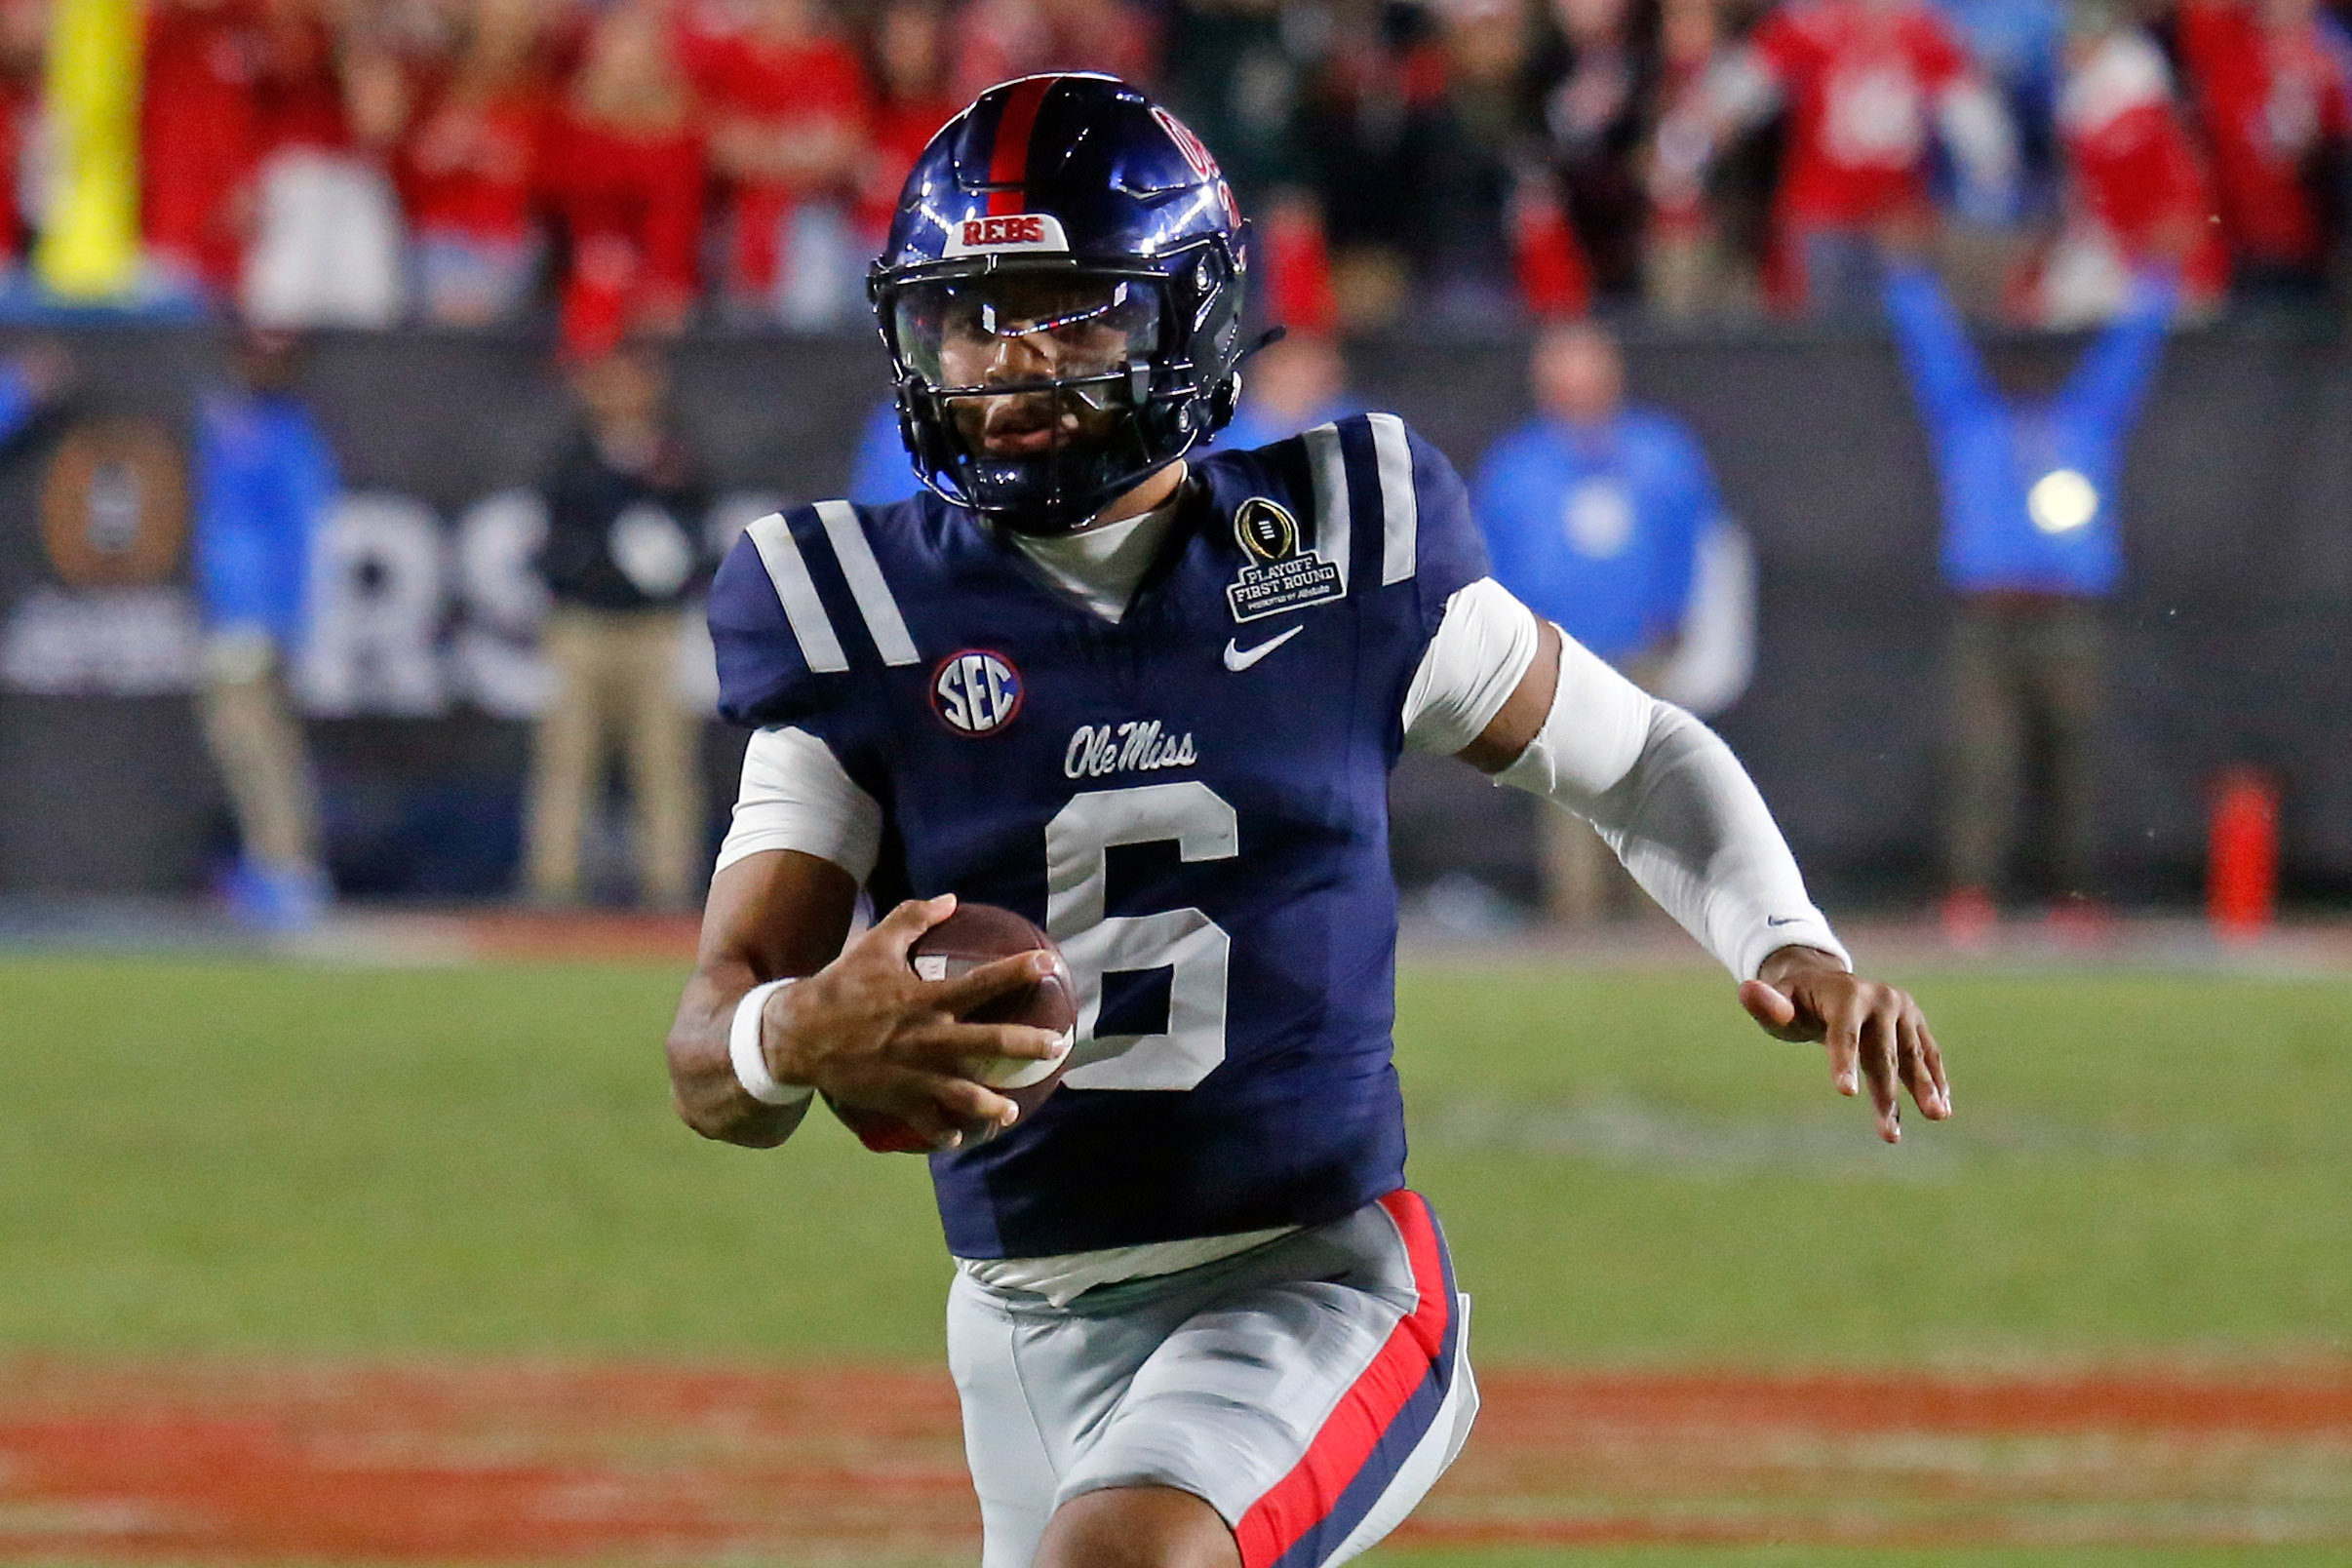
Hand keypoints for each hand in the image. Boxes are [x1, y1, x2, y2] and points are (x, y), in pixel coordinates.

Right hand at [763, 894, 1067, 1150]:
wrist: (797, 1035)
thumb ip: (912, 918)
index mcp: (925, 999)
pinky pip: (926, 1121)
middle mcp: (927, 1038)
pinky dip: (943, 1132)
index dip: (1017, 971)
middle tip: (1056, 1046)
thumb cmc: (839, 985)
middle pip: (989, 1043)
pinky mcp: (895, 1099)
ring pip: (963, 1093)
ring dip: (991, 1105)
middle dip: (1027, 1045)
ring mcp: (913, 1073)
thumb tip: (950, 898)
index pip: (982, 982)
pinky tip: (959, 1138)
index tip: (1048, 963)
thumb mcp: (874, 945)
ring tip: (1011, 1112)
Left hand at [1738, 945, 1949, 1143]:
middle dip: (1886, 1095)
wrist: (1824, 983)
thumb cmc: (1793, 1000)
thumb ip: (1766, 1004)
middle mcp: (1880, 999)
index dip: (1843, 1063)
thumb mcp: (1777, 1003)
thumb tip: (1746, 991)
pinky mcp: (1916, 1023)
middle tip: (1888, 1134)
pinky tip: (1942, 1106)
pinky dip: (1936, 1079)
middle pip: (1882, 1053)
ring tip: (1936, 1117)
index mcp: (1845, 994)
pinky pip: (1928, 1054)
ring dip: (1924, 1089)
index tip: (1845, 1093)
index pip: (1843, 1034)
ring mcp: (1903, 1010)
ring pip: (1912, 1056)